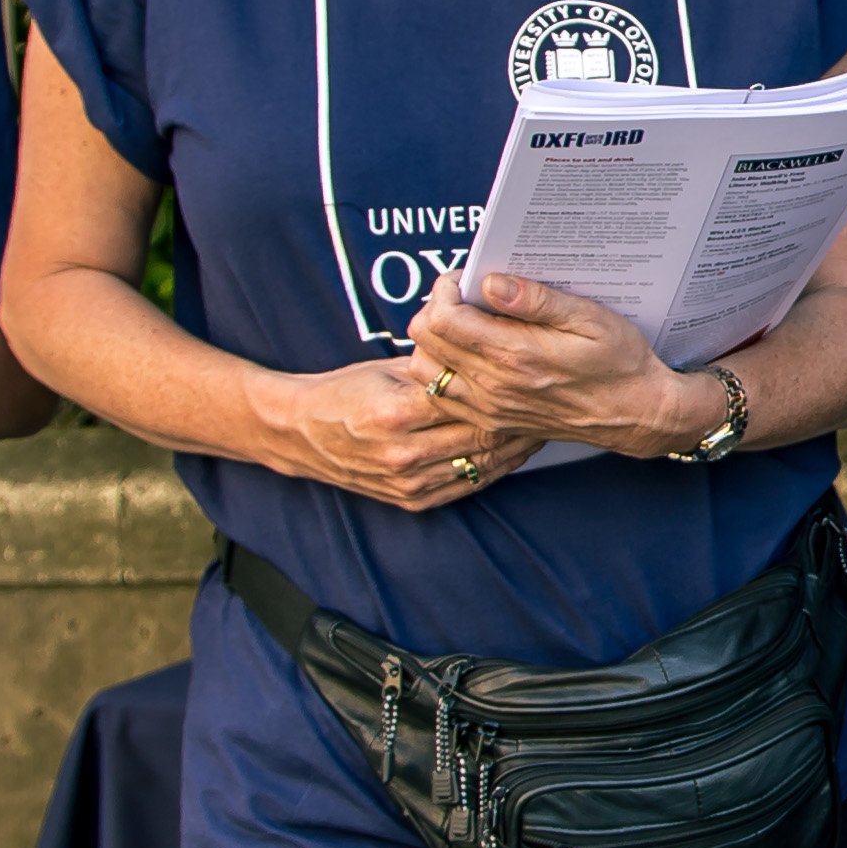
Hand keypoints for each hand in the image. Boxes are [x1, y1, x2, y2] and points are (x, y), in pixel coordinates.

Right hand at [256, 355, 534, 510]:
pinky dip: (494, 468)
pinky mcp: (412, 500)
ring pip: (481, 463)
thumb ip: (433, 365)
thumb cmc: (345, 392)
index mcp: (395, 412)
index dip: (505, 389)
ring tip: (539, 425)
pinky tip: (512, 451)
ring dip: (515, 446)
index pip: (469, 400)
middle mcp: (403, 452)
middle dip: (519, 419)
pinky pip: (467, 485)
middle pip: (481, 434)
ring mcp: (408, 482)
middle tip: (546, 401)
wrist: (300, 434)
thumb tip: (482, 346)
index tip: (529, 376)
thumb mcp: (386, 368)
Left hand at [412, 271, 717, 459]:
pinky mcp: (492, 422)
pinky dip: (442, 371)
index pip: (442, 320)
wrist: (636, 412)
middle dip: (435, 309)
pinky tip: (469, 355)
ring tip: (463, 324)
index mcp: (515, 355)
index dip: (443, 290)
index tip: (464, 277)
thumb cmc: (619, 361)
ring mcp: (489, 409)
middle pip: (424, 343)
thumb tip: (490, 283)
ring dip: (433, 343)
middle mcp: (494, 386)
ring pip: (424, 372)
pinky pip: (441, 397)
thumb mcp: (589, 318)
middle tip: (462, 296)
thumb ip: (537, 300)